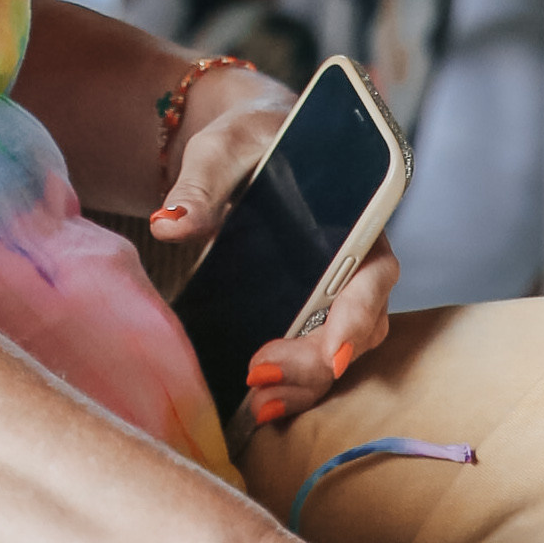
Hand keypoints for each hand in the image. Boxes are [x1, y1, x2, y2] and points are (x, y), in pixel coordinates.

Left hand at [149, 67, 397, 437]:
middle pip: (360, 327)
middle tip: (258, 376)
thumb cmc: (249, 137)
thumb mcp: (221, 149)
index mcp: (356, 216)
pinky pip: (314, 354)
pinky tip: (258, 405)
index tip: (332, 354)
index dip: (359, 318)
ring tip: (257, 405)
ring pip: (340, 350)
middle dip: (315, 362)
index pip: (375, 275)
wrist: (252, 142)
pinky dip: (293, 383)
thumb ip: (200, 186)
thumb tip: (169, 226)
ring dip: (305, 384)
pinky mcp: (309, 308)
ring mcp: (335, 289)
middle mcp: (356, 259)